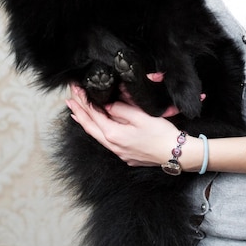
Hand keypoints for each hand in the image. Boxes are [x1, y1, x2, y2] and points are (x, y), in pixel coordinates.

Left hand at [66, 85, 180, 166]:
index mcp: (114, 134)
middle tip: (69, 98)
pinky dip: (96, 130)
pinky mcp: (125, 154)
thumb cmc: (161, 134)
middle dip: (78, 111)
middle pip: (89, 126)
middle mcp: (113, 145)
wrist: (176, 154)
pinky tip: (97, 126)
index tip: (76, 90)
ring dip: (85, 121)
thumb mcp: (141, 116)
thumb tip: (107, 106)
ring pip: (96, 135)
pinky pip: (105, 140)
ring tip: (76, 111)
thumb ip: (121, 109)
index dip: (82, 102)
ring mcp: (119, 152)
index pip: (92, 115)